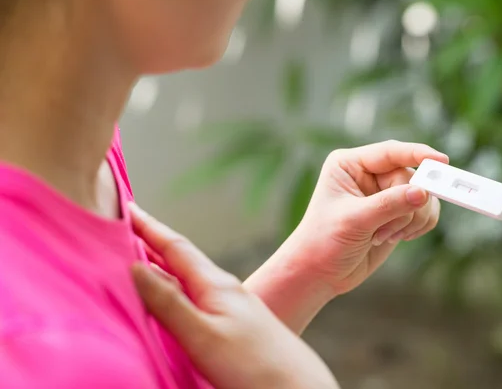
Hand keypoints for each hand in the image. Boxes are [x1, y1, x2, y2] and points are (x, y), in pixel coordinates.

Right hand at [128, 204, 339, 388]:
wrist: (298, 388)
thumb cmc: (254, 366)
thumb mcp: (203, 335)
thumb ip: (169, 302)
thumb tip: (137, 267)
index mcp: (216, 284)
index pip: (175, 246)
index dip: (148, 227)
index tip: (127, 207)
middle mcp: (225, 289)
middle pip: (182, 259)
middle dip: (153, 242)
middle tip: (127, 227)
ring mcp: (233, 306)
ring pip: (190, 278)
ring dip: (164, 266)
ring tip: (142, 258)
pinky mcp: (237, 325)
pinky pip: (199, 296)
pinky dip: (178, 289)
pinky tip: (175, 298)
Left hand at [286, 140, 448, 294]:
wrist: (320, 273)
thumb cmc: (324, 241)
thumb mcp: (355, 220)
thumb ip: (389, 205)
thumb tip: (424, 193)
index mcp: (350, 164)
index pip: (390, 153)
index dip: (418, 154)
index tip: (441, 161)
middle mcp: (369, 174)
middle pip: (410, 177)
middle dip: (405, 206)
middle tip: (389, 230)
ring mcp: (384, 194)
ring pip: (423, 195)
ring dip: (412, 219)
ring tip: (384, 236)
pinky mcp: (397, 213)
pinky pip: (425, 211)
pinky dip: (418, 226)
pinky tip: (395, 238)